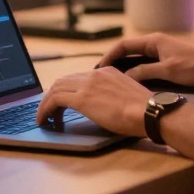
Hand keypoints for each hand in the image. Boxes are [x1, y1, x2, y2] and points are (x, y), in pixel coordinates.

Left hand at [36, 67, 151, 136]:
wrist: (149, 112)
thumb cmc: (144, 111)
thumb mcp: (126, 95)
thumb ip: (112, 95)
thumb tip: (104, 106)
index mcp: (106, 72)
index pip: (78, 77)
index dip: (66, 91)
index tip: (62, 104)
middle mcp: (95, 74)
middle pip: (63, 81)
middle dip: (52, 96)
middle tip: (49, 111)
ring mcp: (87, 85)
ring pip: (55, 89)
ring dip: (46, 104)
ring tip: (44, 118)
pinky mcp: (82, 99)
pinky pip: (55, 101)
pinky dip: (45, 110)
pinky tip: (44, 121)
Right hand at [98, 33, 193, 88]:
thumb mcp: (168, 70)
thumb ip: (145, 72)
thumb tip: (125, 76)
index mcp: (154, 41)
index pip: (124, 45)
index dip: (109, 56)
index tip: (99, 68)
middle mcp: (156, 44)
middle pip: (128, 52)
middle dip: (114, 63)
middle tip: (100, 77)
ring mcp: (161, 53)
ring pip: (136, 60)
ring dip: (124, 69)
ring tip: (111, 82)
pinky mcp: (167, 62)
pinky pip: (146, 66)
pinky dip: (136, 73)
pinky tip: (130, 84)